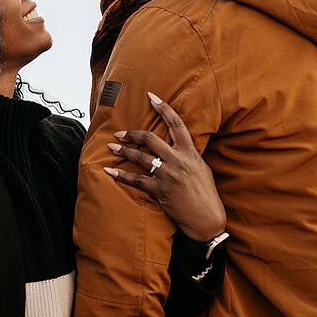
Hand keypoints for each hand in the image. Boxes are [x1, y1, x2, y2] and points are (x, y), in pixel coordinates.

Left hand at [103, 92, 226, 241]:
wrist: (207, 219)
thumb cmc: (205, 193)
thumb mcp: (201, 167)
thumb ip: (188, 154)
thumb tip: (176, 144)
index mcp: (190, 152)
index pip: (177, 124)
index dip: (164, 108)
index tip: (151, 96)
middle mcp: (179, 161)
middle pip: (151, 139)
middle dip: (132, 133)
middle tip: (119, 133)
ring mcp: (169, 175)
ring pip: (140, 157)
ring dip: (123, 151)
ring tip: (111, 147)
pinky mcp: (160, 190)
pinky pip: (136, 180)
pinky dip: (121, 175)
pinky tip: (109, 171)